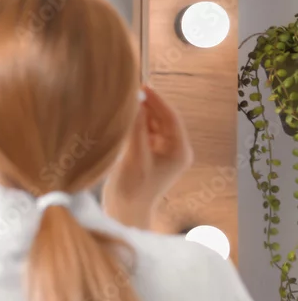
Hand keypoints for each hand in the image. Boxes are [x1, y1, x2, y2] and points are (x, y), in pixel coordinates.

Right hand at [102, 86, 193, 228]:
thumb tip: (136, 101)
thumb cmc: (132, 189)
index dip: (156, 100)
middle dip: (147, 106)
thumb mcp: (134, 156)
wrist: (124, 215)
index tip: (141, 85)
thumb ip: (136, 128)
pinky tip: (121, 119)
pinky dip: (134, 126)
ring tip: (123, 103)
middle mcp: (174, 150)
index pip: (170, 117)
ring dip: (139, 115)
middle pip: (162, 120)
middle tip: (129, 90)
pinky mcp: (148, 157)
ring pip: (151, 125)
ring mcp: (161, 154)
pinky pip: (143, 134)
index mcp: (179, 151)